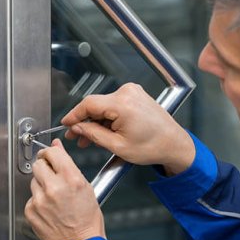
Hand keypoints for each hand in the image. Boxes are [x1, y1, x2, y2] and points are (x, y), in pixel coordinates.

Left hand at [24, 139, 105, 239]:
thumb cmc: (87, 220)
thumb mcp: (85, 187)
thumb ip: (69, 165)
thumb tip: (57, 147)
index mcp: (71, 179)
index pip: (52, 152)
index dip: (50, 152)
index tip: (50, 154)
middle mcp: (54, 188)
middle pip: (38, 164)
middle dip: (44, 167)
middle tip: (52, 175)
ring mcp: (40, 200)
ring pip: (33, 180)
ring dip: (41, 184)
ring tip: (54, 196)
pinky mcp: (31, 211)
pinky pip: (30, 197)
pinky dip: (38, 200)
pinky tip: (49, 207)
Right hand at [61, 83, 194, 174]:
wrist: (174, 144)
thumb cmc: (153, 147)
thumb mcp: (118, 146)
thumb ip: (93, 134)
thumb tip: (77, 127)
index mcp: (123, 104)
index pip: (88, 104)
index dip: (74, 115)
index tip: (65, 124)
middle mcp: (127, 93)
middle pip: (96, 105)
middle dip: (85, 122)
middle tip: (76, 137)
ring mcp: (133, 92)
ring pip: (104, 106)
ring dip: (96, 121)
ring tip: (89, 139)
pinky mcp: (136, 95)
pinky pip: (114, 105)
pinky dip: (107, 117)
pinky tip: (102, 131)